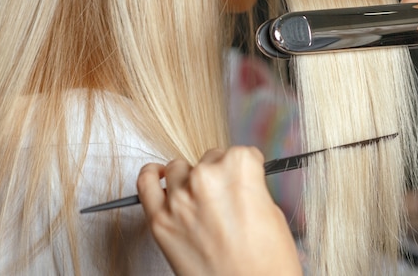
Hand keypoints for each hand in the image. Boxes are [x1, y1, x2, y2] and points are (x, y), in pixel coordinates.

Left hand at [137, 147, 301, 275]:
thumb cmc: (267, 264)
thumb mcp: (272, 213)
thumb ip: (249, 189)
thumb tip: (236, 183)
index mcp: (239, 170)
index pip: (240, 153)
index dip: (246, 168)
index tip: (246, 177)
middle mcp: (207, 179)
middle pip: (210, 158)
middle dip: (220, 174)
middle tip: (227, 198)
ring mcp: (180, 199)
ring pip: (179, 168)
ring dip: (191, 178)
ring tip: (201, 197)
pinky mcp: (160, 221)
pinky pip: (145, 183)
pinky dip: (151, 176)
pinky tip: (159, 177)